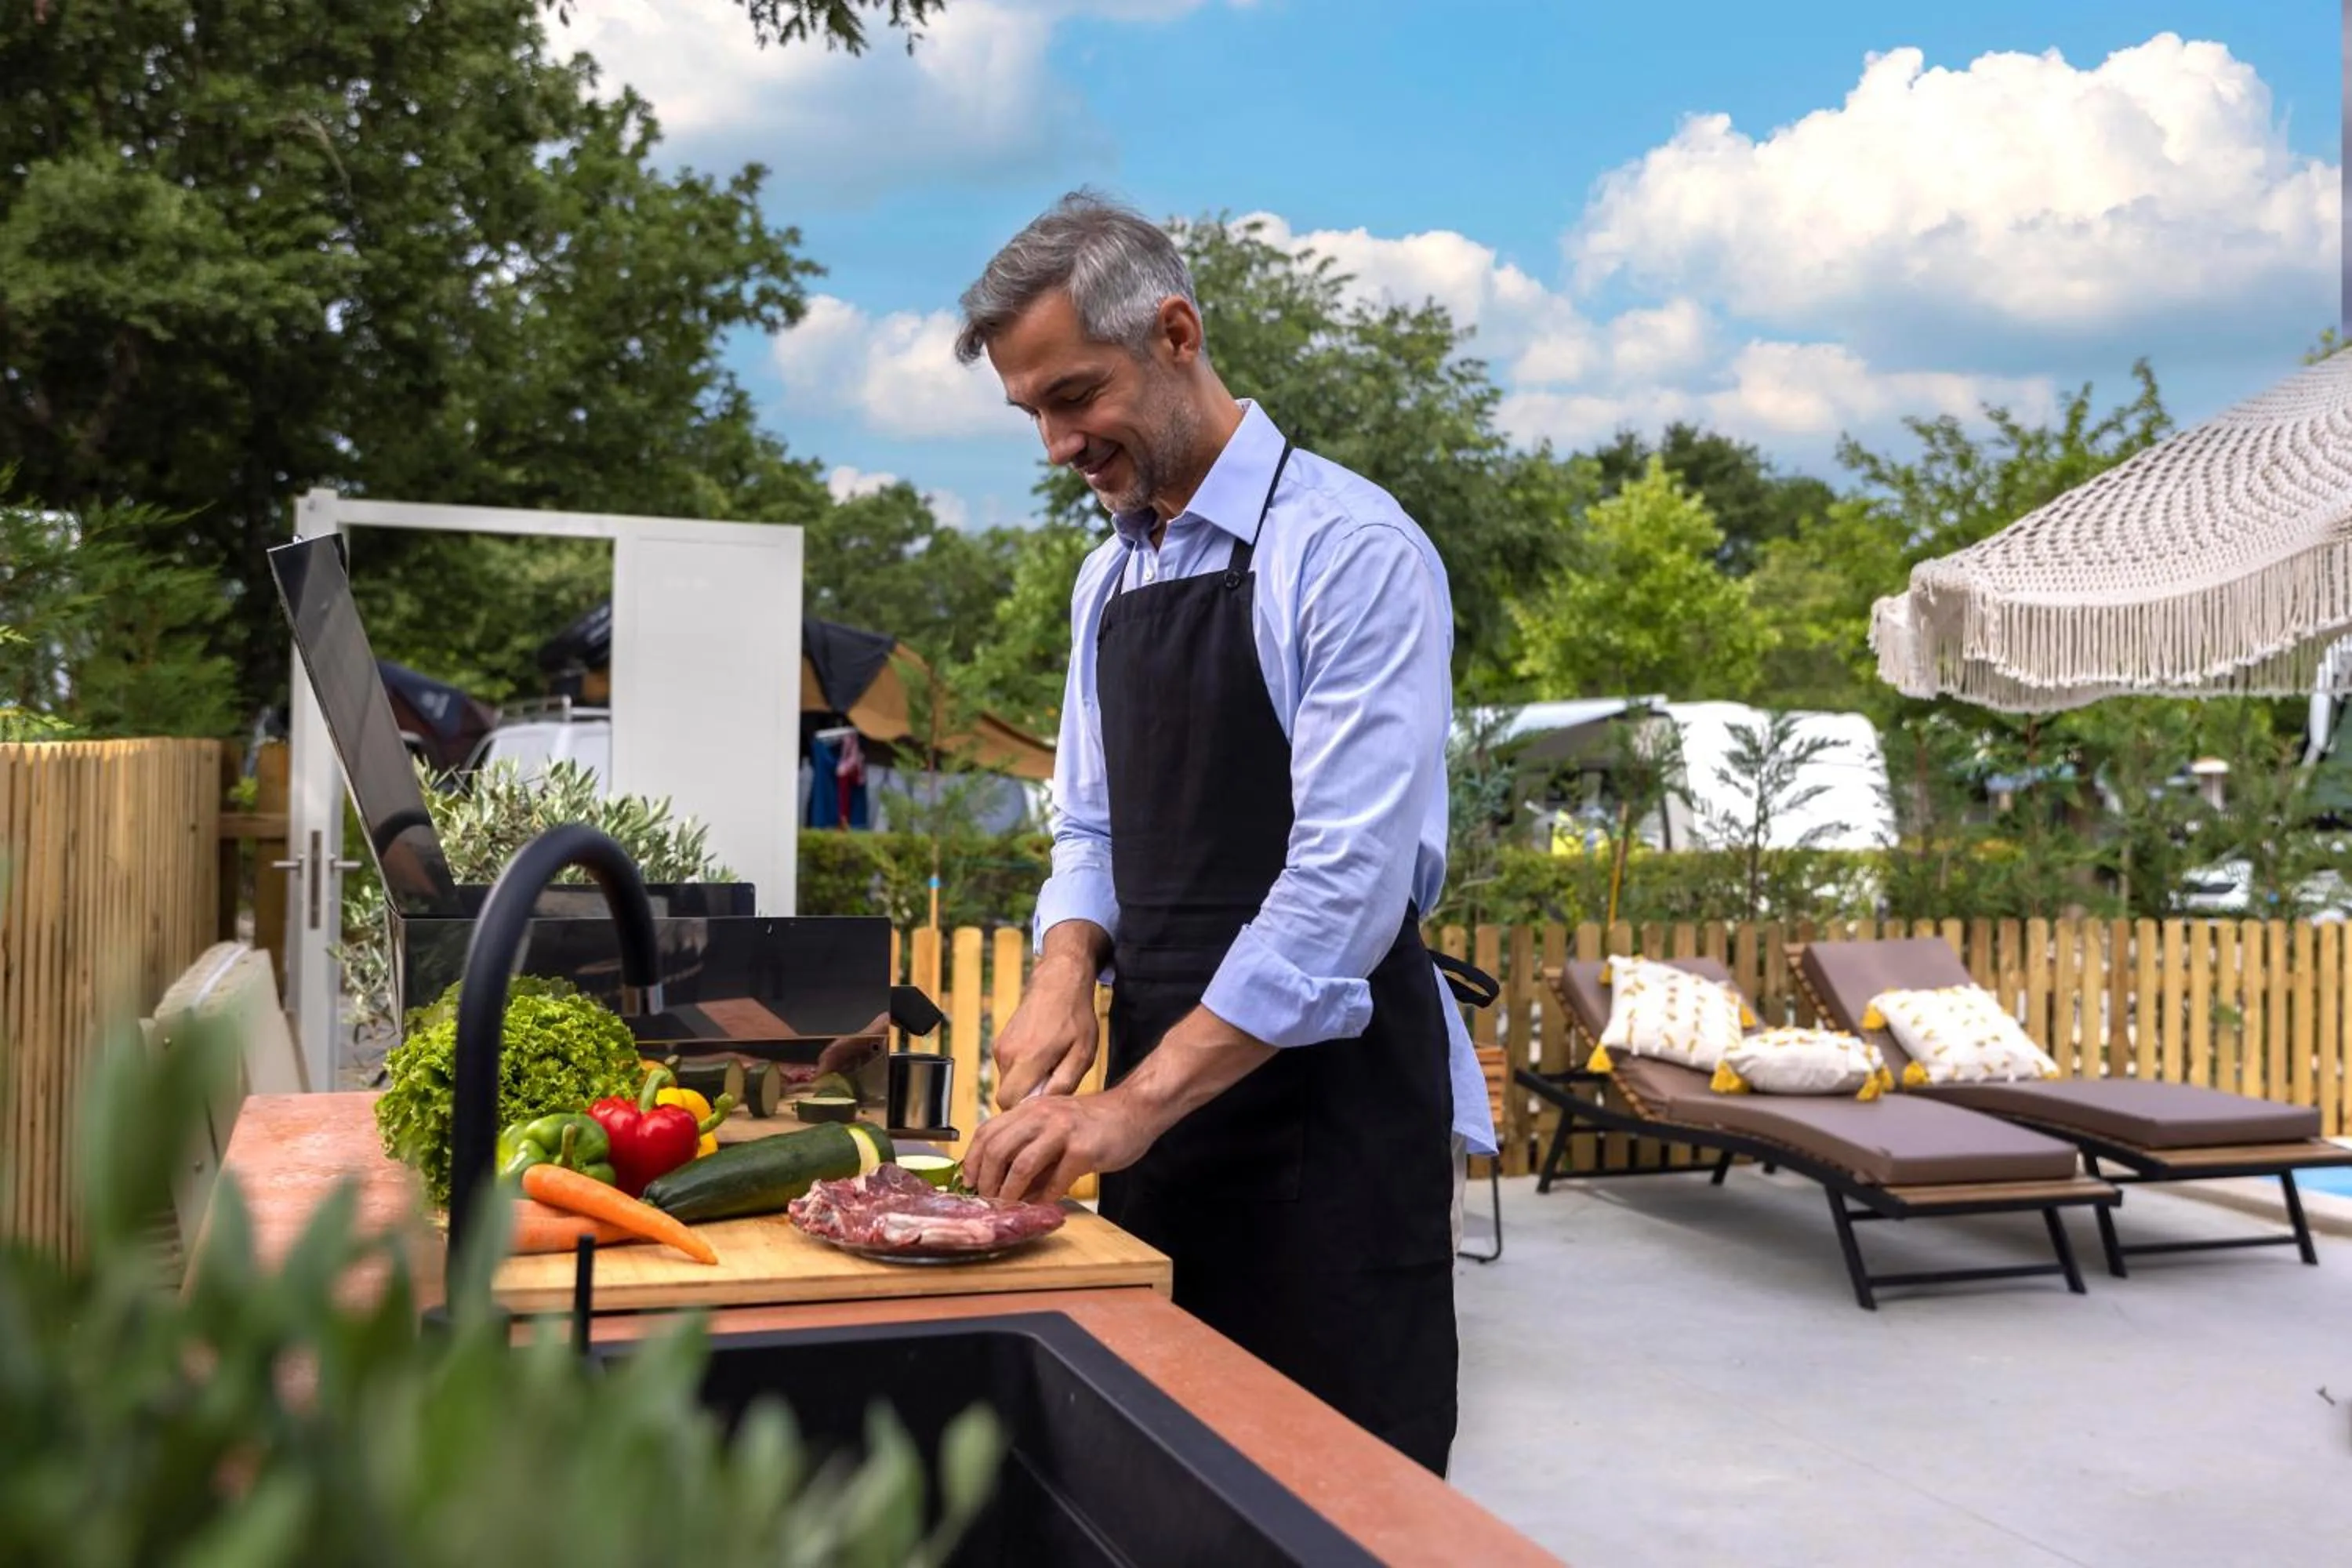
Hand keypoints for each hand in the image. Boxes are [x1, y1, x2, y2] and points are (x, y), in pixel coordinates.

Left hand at [964, 1088, 1159, 1204]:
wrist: (1135, 1110)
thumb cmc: (1094, 1122)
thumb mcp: (1054, 1127)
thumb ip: (1030, 1150)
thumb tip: (1006, 1186)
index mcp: (1030, 1109)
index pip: (987, 1131)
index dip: (973, 1160)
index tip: (969, 1182)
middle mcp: (1042, 1115)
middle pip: (998, 1148)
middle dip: (987, 1180)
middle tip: (987, 1199)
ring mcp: (1062, 1130)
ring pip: (1022, 1163)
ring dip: (1011, 1191)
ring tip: (1009, 1206)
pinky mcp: (1083, 1148)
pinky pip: (1056, 1178)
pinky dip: (1045, 1197)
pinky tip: (1043, 1204)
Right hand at [993, 949, 1100, 1108]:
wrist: (1059, 982)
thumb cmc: (1075, 1017)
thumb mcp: (1082, 1053)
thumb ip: (1063, 1084)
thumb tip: (1044, 1106)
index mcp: (1027, 1058)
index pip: (1009, 1104)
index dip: (1024, 1112)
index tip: (1045, 1108)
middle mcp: (1007, 1054)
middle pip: (1006, 1096)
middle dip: (1026, 1099)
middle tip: (1052, 1088)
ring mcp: (1000, 1047)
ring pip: (1008, 1083)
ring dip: (1026, 1084)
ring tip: (1052, 1068)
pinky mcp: (1000, 1042)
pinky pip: (1008, 1069)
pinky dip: (1023, 1071)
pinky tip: (1044, 1057)